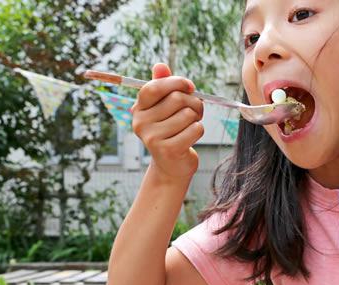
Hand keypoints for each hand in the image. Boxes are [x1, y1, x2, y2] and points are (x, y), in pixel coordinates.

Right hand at [132, 63, 204, 180]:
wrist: (171, 166)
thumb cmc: (171, 131)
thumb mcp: (164, 107)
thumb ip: (163, 85)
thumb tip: (160, 65)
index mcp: (139, 109)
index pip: (154, 87)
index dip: (176, 82)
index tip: (190, 87)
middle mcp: (142, 123)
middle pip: (177, 99)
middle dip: (193, 102)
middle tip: (194, 111)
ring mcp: (153, 138)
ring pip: (188, 114)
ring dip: (196, 118)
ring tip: (190, 125)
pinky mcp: (169, 150)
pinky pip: (195, 129)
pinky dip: (199, 130)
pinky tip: (191, 138)